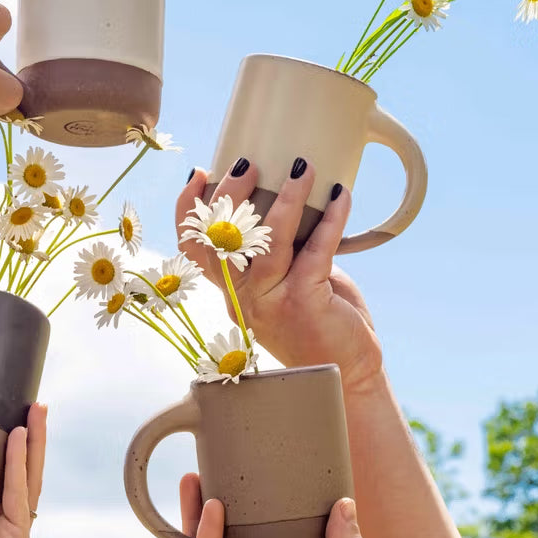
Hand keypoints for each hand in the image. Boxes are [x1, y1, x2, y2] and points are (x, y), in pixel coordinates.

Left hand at [0, 403, 46, 537]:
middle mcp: (0, 523)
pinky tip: (20, 438)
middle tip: (33, 401)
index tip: (5, 410)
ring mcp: (13, 533)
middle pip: (19, 471)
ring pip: (28, 479)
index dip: (3, 443)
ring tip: (37, 409)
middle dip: (29, 436)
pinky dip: (19, 466)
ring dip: (35, 444)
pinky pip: (18, 496)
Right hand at [176, 163, 383, 391]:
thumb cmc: (320, 323)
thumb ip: (279, 252)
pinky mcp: (305, 302)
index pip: (195, 249)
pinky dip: (331, 218)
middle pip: (221, 239)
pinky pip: (316, 249)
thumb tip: (289, 198)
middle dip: (231, 194)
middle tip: (249, 163)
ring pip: (267, 240)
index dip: (189, 210)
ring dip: (287, 197)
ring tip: (302, 168)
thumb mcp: (286, 285)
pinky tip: (340, 196)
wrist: (348, 373)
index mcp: (234, 293)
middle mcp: (244, 298)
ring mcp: (272, 301)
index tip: (198, 175)